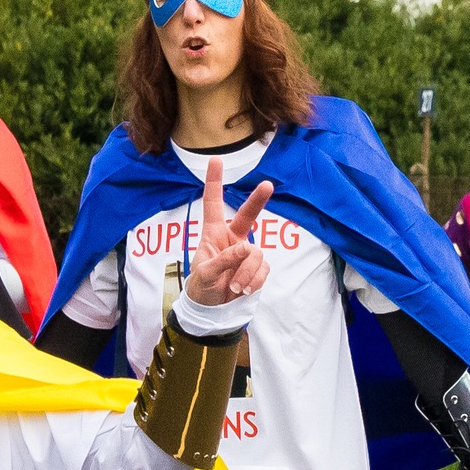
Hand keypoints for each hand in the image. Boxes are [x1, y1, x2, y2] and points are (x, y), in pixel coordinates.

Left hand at [184, 159, 272, 305]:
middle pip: (248, 215)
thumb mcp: (206, 274)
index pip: (213, 204)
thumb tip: (247, 248)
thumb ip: (224, 261)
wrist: (212, 309)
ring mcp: (246, 252)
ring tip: (234, 288)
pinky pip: (263, 269)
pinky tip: (243, 290)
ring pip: (256, 254)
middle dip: (258, 201)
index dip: (214, 182)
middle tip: (267, 185)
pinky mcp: (258, 267)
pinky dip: (254, 281)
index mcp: (212, 234)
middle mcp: (232, 238)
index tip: (216, 160)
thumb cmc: (202, 286)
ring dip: (246, 273)